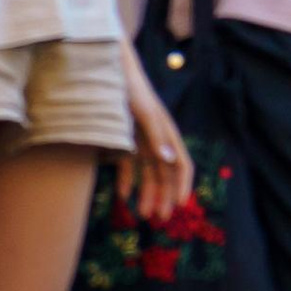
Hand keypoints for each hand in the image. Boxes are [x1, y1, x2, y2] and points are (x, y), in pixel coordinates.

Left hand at [124, 61, 194, 224]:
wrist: (107, 71)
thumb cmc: (129, 89)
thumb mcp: (143, 112)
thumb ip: (156, 135)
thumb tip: (170, 160)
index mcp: (167, 133)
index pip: (181, 164)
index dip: (183, 185)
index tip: (180, 205)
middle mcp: (157, 140)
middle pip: (165, 174)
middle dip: (165, 196)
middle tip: (160, 219)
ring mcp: (140, 141)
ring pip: (148, 174)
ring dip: (147, 194)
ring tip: (143, 215)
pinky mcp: (124, 140)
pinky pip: (129, 166)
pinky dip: (127, 182)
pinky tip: (122, 196)